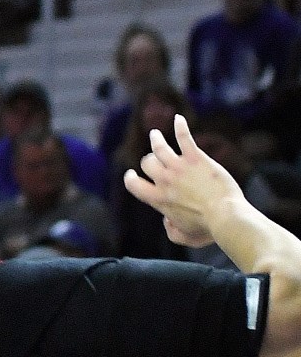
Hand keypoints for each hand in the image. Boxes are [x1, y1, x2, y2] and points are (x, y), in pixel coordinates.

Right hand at [125, 113, 244, 248]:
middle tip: (155, 159)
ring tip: (155, 134)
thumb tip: (166, 221)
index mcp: (158, 199)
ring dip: (155, 139)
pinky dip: (180, 126)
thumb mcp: (185, 237)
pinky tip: (179, 118)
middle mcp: (164, 180)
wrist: (226, 216)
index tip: (132, 174)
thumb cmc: (207, 228)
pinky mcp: (196, 159)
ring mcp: (179, 167)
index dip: (131, 178)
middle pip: (147, 163)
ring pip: (159, 147)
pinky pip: (184, 138)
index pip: (133, 184)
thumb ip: (171, 232)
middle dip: (149, 161)